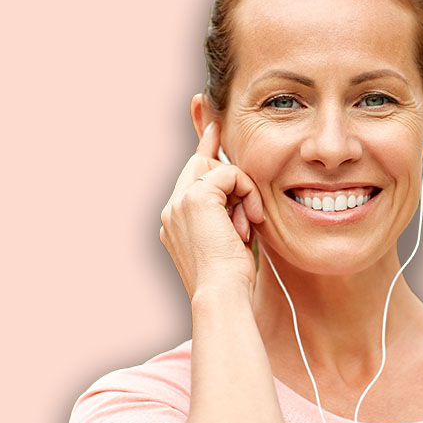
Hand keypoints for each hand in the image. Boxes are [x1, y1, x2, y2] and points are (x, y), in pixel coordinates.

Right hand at [158, 122, 264, 297]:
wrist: (221, 295)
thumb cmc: (231, 281)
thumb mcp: (231, 243)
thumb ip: (230, 217)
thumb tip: (243, 202)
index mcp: (175, 223)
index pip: (189, 177)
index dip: (202, 149)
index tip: (213, 127)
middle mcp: (171, 210)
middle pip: (200, 164)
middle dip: (222, 161)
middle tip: (232, 163)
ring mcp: (179, 202)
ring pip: (218, 169)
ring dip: (242, 193)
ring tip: (248, 226)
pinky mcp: (196, 197)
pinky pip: (230, 173)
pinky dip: (247, 193)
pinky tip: (250, 220)